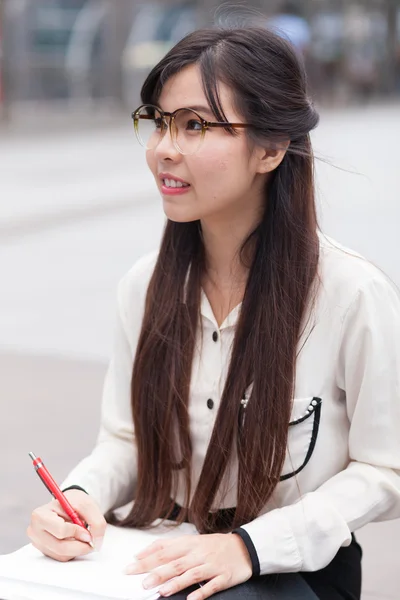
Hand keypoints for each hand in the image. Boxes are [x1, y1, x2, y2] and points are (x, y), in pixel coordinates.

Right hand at [27, 490, 106, 561]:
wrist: (67, 504)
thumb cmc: (74, 502)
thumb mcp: (87, 504)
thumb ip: (96, 522)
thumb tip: (96, 542)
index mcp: (40, 515)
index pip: (60, 531)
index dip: (77, 533)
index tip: (87, 532)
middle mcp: (35, 530)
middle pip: (60, 547)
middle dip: (79, 545)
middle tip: (90, 540)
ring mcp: (38, 542)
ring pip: (61, 555)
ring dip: (77, 548)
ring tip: (81, 535)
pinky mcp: (44, 550)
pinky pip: (61, 557)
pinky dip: (72, 551)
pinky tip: (74, 539)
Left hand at [125, 533, 252, 599]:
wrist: (243, 547)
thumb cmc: (213, 546)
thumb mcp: (192, 541)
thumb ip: (169, 547)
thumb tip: (142, 553)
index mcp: (189, 544)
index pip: (164, 550)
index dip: (147, 558)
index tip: (130, 566)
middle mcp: (198, 554)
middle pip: (175, 563)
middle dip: (158, 573)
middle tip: (142, 583)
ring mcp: (211, 565)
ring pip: (191, 574)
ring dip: (176, 583)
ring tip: (162, 591)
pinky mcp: (223, 577)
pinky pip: (211, 586)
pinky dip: (201, 593)